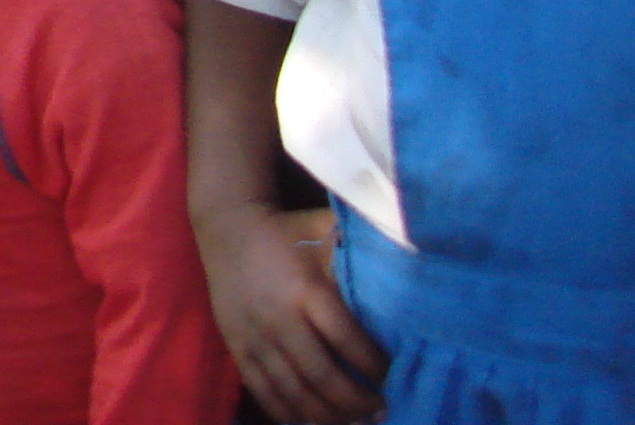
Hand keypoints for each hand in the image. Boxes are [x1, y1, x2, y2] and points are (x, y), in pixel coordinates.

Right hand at [200, 201, 384, 422]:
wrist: (226, 229)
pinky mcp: (237, 348)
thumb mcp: (321, 232)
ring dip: (329, 416)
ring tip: (355, 421)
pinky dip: (290, 414)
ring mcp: (254, 337)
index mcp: (304, 289)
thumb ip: (357, 250)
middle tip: (383, 410)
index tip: (397, 377)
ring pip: (294, 392)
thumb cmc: (287, 233)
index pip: (347, 340)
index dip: (376, 367)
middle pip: (321, 376)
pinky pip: (264, 392)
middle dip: (357, 401)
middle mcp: (278, 318)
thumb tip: (408, 260)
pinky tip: (315, 421)